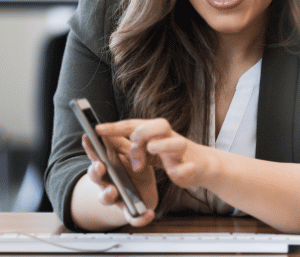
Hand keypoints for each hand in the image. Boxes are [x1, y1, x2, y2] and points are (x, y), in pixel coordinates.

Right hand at [80, 134, 157, 226]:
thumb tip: (113, 130)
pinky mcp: (130, 210)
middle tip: (100, 166)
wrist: (144, 191)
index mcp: (108, 167)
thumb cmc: (134, 169)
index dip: (90, 148)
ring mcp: (116, 197)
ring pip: (106, 198)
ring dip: (107, 194)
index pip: (95, 156)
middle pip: (96, 178)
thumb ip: (124, 146)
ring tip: (114, 191)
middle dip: (96, 172)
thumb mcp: (131, 154)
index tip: (87, 137)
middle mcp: (107, 182)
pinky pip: (132, 218)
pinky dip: (140, 218)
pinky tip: (149, 213)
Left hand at [96, 119, 216, 189]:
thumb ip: (131, 145)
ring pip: (177, 143)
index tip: (97, 129)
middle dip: (143, 133)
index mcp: (156, 133)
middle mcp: (170, 138)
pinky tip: (173, 173)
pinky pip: (188, 167)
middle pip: (159, 125)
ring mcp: (182, 153)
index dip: (116, 127)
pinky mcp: (192, 167)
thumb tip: (106, 140)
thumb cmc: (170, 155)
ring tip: (151, 149)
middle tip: (132, 145)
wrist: (201, 166)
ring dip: (163, 145)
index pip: (134, 125)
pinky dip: (180, 169)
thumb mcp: (149, 148)